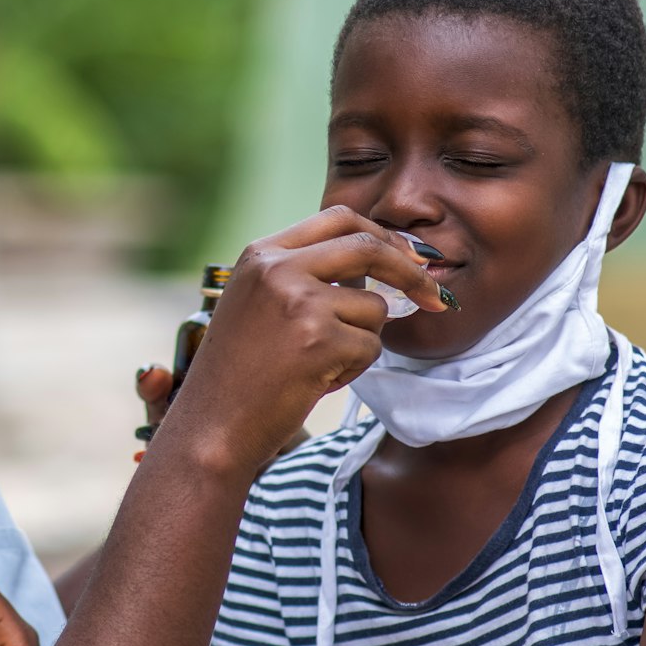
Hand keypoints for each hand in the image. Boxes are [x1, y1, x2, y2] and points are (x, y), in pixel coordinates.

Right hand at [151, 209, 445, 478]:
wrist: (212, 427)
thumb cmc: (238, 375)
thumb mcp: (257, 305)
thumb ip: (306, 276)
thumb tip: (386, 265)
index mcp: (260, 254)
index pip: (338, 218)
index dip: (381, 235)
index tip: (408, 256)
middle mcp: (277, 268)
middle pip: (367, 246)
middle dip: (410, 270)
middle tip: (434, 296)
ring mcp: (298, 301)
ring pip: (374, 307)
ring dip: (363, 340)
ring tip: (321, 365)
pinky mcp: (318, 338)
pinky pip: (370, 346)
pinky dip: (354, 368)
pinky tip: (316, 381)